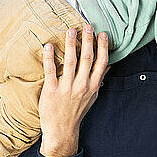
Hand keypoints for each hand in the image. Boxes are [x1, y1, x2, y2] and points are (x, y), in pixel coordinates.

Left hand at [39, 25, 108, 156]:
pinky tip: (49, 46)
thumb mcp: (93, 96)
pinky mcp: (52, 90)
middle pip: (87, 58)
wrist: (62, 130)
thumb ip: (99, 79)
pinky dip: (50, 57)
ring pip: (71, 61)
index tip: (102, 34)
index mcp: (93, 86)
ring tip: (71, 30)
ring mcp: (67, 88)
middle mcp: (82, 85)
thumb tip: (108, 65)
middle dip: (88, 40)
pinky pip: (51, 70)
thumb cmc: (77, 111)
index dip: (102, 47)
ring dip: (71, 44)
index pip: (101, 62)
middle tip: (87, 26)